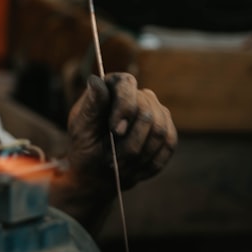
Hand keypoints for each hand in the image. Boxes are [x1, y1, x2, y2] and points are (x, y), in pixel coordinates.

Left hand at [66, 73, 175, 190]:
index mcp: (114, 86)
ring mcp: (157, 112)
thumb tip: (94, 80)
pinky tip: (135, 171)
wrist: (99, 168)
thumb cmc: (86, 143)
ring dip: (139, 156)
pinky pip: (169, 145)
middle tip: (113, 161)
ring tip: (121, 168)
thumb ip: (91, 106)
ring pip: (160, 132)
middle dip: (130, 143)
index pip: (127, 84)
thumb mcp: (82, 127)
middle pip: (146, 114)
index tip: (116, 131)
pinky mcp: (168, 130)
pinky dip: (151, 163)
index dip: (125, 107)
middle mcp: (139, 95)